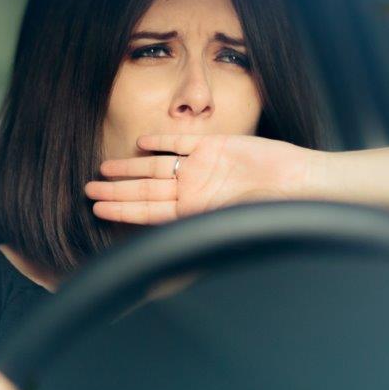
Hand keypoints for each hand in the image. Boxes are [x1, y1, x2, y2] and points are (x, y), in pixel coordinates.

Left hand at [85, 134, 318, 223]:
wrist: (299, 182)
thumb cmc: (270, 210)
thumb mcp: (229, 225)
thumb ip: (198, 229)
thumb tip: (164, 248)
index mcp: (194, 213)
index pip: (148, 212)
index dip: (122, 209)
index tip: (97, 209)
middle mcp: (193, 190)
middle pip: (146, 189)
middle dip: (116, 190)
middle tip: (88, 189)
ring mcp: (203, 167)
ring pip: (157, 166)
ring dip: (130, 167)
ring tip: (104, 168)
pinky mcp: (216, 145)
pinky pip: (182, 143)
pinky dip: (162, 141)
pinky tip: (141, 142)